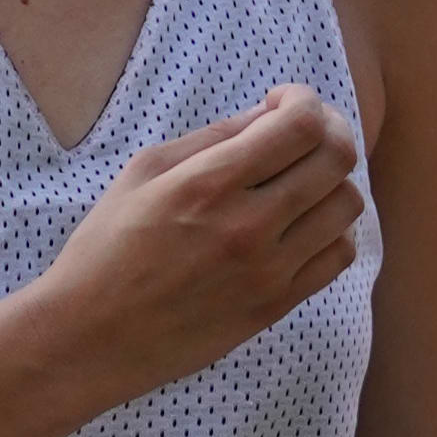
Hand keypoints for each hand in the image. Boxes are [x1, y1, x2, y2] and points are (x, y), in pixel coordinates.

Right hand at [32, 90, 364, 406]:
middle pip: (337, 159)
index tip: (283, 101)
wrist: (90, 337)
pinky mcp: (275, 306)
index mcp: (208, 184)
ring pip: (347, 206)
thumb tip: (268, 115)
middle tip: (302, 132)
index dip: (304, 100)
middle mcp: (248, 226)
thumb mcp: (142, 173)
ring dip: (331, 180)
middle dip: (329, 129)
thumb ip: (212, 138)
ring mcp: (269, 271)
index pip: (301, 126)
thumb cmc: (105, 249)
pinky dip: (332, 229)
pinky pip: (338, 256)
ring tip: (300, 181)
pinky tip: (302, 224)